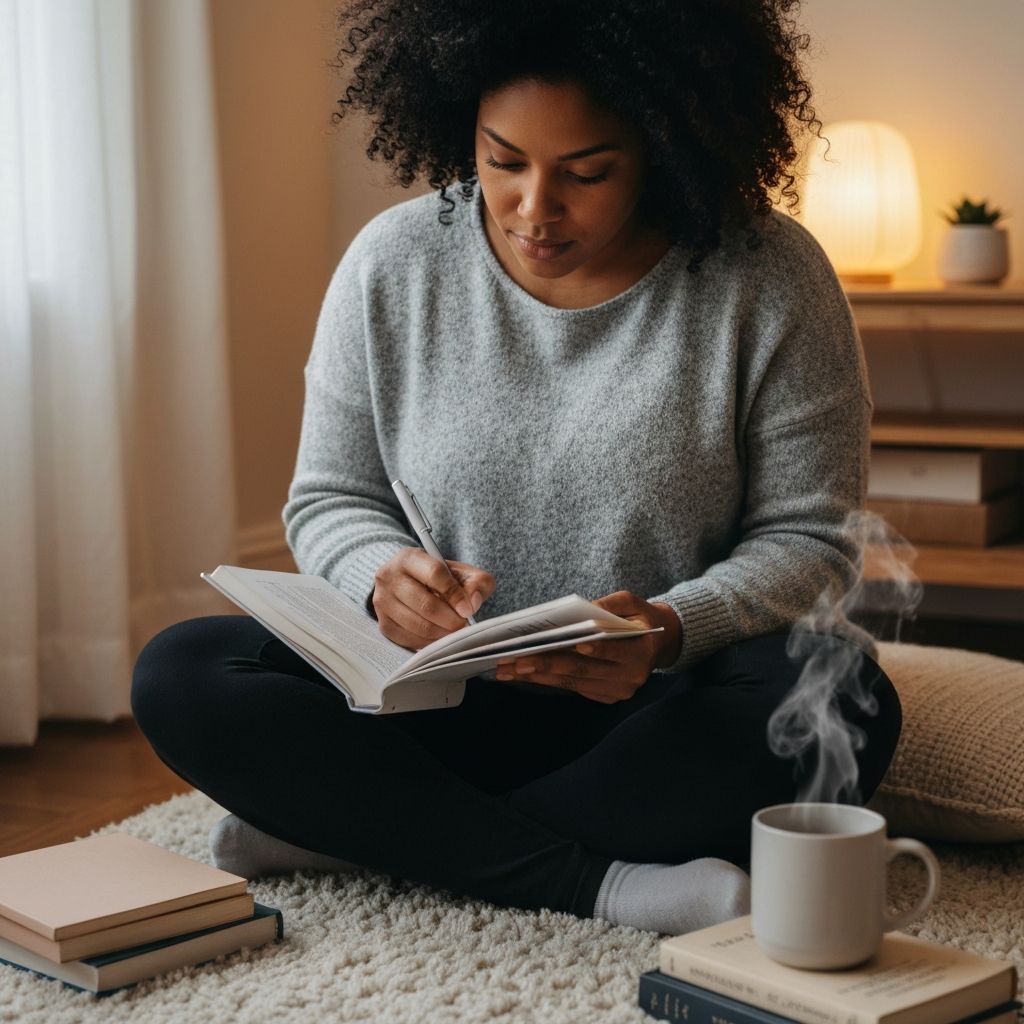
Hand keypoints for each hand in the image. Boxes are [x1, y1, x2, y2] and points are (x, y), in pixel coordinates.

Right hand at [371, 547, 495, 651]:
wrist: (410, 585)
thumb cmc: (439, 579)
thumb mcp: (460, 573)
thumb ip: (476, 582)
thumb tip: (473, 602)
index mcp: (409, 558)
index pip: (434, 574)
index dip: (454, 594)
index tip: (468, 610)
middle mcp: (389, 576)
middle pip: (425, 604)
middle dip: (451, 619)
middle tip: (464, 625)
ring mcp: (382, 601)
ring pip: (418, 625)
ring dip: (442, 633)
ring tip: (454, 631)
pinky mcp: (383, 623)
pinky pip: (410, 639)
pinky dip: (429, 642)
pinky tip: (439, 636)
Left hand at [494, 590, 681, 703]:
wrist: (656, 643)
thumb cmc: (638, 617)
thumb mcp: (631, 602)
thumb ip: (611, 604)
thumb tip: (586, 608)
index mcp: (641, 652)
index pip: (614, 651)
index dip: (593, 649)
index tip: (570, 645)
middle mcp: (631, 677)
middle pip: (584, 670)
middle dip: (547, 665)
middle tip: (516, 660)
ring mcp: (617, 691)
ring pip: (572, 683)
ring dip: (537, 677)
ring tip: (508, 669)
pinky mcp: (604, 697)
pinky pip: (571, 688)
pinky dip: (545, 680)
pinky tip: (522, 674)